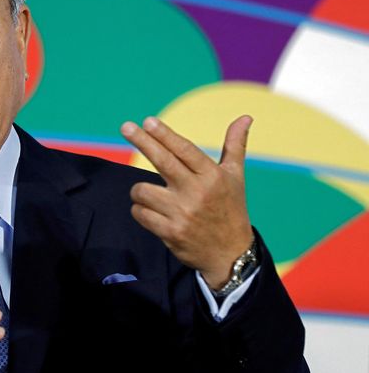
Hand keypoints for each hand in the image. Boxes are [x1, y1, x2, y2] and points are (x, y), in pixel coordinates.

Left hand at [120, 115, 253, 288]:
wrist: (231, 255)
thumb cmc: (230, 208)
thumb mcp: (235, 176)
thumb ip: (234, 146)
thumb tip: (245, 117)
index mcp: (213, 176)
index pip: (185, 149)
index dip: (165, 134)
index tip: (148, 120)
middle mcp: (197, 192)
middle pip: (163, 161)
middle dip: (142, 141)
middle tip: (125, 126)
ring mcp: (182, 213)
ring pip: (142, 190)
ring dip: (140, 191)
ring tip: (152, 195)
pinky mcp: (170, 232)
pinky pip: (140, 212)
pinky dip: (140, 210)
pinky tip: (152, 213)